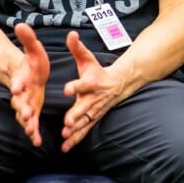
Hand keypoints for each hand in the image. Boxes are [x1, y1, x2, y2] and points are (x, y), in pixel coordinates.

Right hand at [10, 23, 50, 147]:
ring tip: (31, 132)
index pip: (17, 81)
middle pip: (19, 102)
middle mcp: (21, 93)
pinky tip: (37, 142)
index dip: (16, 84)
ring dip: (27, 124)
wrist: (29, 75)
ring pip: (24, 116)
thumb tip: (21, 23)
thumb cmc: (33, 63)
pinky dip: (33, 133)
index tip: (17, 87)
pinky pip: (31, 124)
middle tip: (26, 114)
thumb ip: (28, 39)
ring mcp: (25, 104)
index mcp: (22, 78)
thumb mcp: (34, 49)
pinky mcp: (31, 112)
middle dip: (22, 108)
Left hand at [60, 31, 125, 151]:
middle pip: (83, 107)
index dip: (75, 86)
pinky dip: (76, 140)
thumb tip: (70, 34)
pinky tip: (65, 148)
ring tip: (66, 135)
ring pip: (84, 121)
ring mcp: (93, 110)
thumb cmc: (98, 71)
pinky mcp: (92, 119)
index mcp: (91, 83)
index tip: (67, 89)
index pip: (82, 84)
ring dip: (76, 130)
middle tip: (67, 122)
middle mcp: (93, 98)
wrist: (118, 84)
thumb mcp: (88, 58)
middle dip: (76, 115)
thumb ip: (77, 48)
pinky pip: (84, 130)